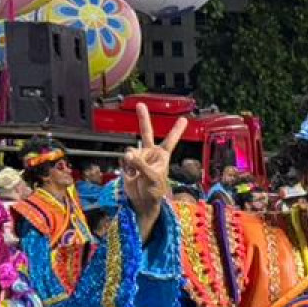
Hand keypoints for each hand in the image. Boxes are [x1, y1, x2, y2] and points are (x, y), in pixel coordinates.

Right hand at [121, 101, 187, 241]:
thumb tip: (129, 154)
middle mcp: (151, 153)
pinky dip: (125, 166)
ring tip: (136, 173)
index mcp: (162, 156)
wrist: (142, 201)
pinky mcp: (128, 162)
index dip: (176, 130)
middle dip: (143, 119)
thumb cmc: (154, 191)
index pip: (171, 140)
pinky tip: (130, 173)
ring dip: (132, 160)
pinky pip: (123, 159)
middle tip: (140, 105)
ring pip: (131, 150)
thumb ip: (141, 164)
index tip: (183, 119)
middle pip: (147, 133)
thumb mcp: (152, 177)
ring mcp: (138, 157)